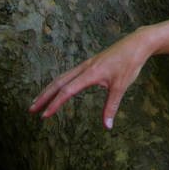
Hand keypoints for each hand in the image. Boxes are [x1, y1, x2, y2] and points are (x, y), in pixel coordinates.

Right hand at [29, 28, 152, 128]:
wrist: (137, 43)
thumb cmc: (130, 63)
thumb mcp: (121, 86)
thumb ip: (111, 106)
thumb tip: (107, 126)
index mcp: (91, 73)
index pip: (67, 91)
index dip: (55, 104)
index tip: (44, 116)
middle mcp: (85, 67)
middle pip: (58, 82)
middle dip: (44, 96)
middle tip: (31, 109)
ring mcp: (86, 64)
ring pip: (62, 76)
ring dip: (49, 88)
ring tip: (38, 100)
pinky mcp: (90, 63)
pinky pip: (69, 73)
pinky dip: (59, 82)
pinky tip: (57, 88)